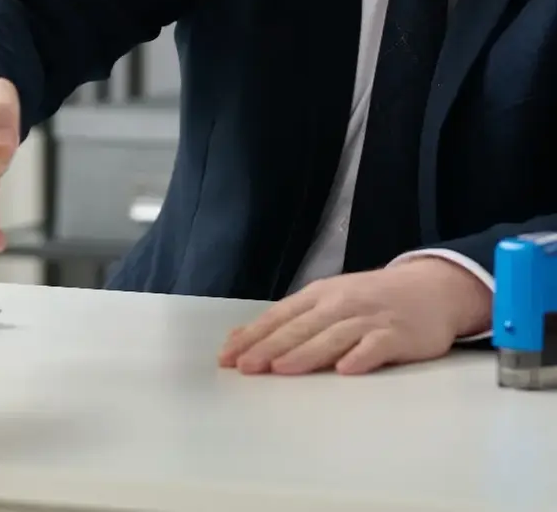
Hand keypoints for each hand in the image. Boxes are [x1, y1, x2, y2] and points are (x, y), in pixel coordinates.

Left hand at [217, 258, 491, 376]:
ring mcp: (369, 318)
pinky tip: (345, 370)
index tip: (228, 356)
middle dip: (271, 347)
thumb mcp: (331, 301)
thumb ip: (295, 320)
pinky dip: (360, 356)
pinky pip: (376, 346)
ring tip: (282, 369)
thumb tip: (247, 338)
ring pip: (332, 336)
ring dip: (306, 353)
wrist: (431, 288)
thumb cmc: (372, 300)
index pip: (280, 316)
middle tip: (246, 367)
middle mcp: (340, 303)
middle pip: (301, 327)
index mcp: (319, 295)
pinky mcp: (397, 335)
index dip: (254, 336)